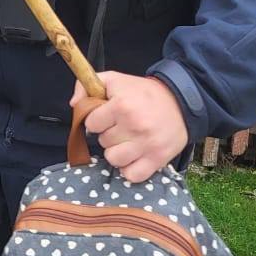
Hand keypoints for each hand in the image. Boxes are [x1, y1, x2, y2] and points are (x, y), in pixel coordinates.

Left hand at [70, 71, 188, 183]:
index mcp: (122, 105)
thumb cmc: (143, 92)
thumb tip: (74, 105)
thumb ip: (87, 86)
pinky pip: (132, 175)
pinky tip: (134, 157)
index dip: (97, 120)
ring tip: (127, 142)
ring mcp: (147, 145)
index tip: (107, 116)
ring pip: (113, 160)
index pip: (91, 123)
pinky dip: (130, 169)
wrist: (181, 101)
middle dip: (108, 134)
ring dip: (117, 152)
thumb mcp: (114, 79)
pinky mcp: (158, 159)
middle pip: (102, 142)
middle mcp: (134, 126)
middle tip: (122, 126)